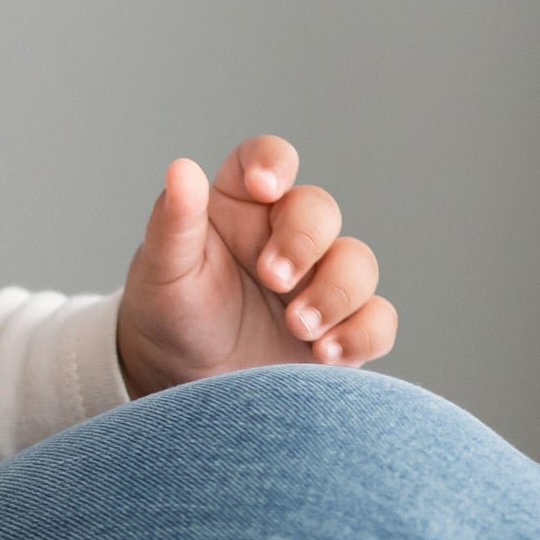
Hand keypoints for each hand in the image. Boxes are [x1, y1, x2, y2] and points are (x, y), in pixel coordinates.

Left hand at [117, 134, 397, 396]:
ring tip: (297, 328)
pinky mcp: (340, 327)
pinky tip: (327, 354)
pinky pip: (377, 319)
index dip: (275, 162)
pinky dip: (362, 333)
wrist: (179, 380)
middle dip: (303, 242)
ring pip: (358, 263)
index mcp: (240, 205)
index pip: (267, 160)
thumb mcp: (162, 269)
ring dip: (336, 293)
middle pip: (320, 211)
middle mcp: (285, 235)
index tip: (265, 188)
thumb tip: (182, 168)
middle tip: (273, 279)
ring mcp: (318, 280)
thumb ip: (174, 221)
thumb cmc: (166, 312)